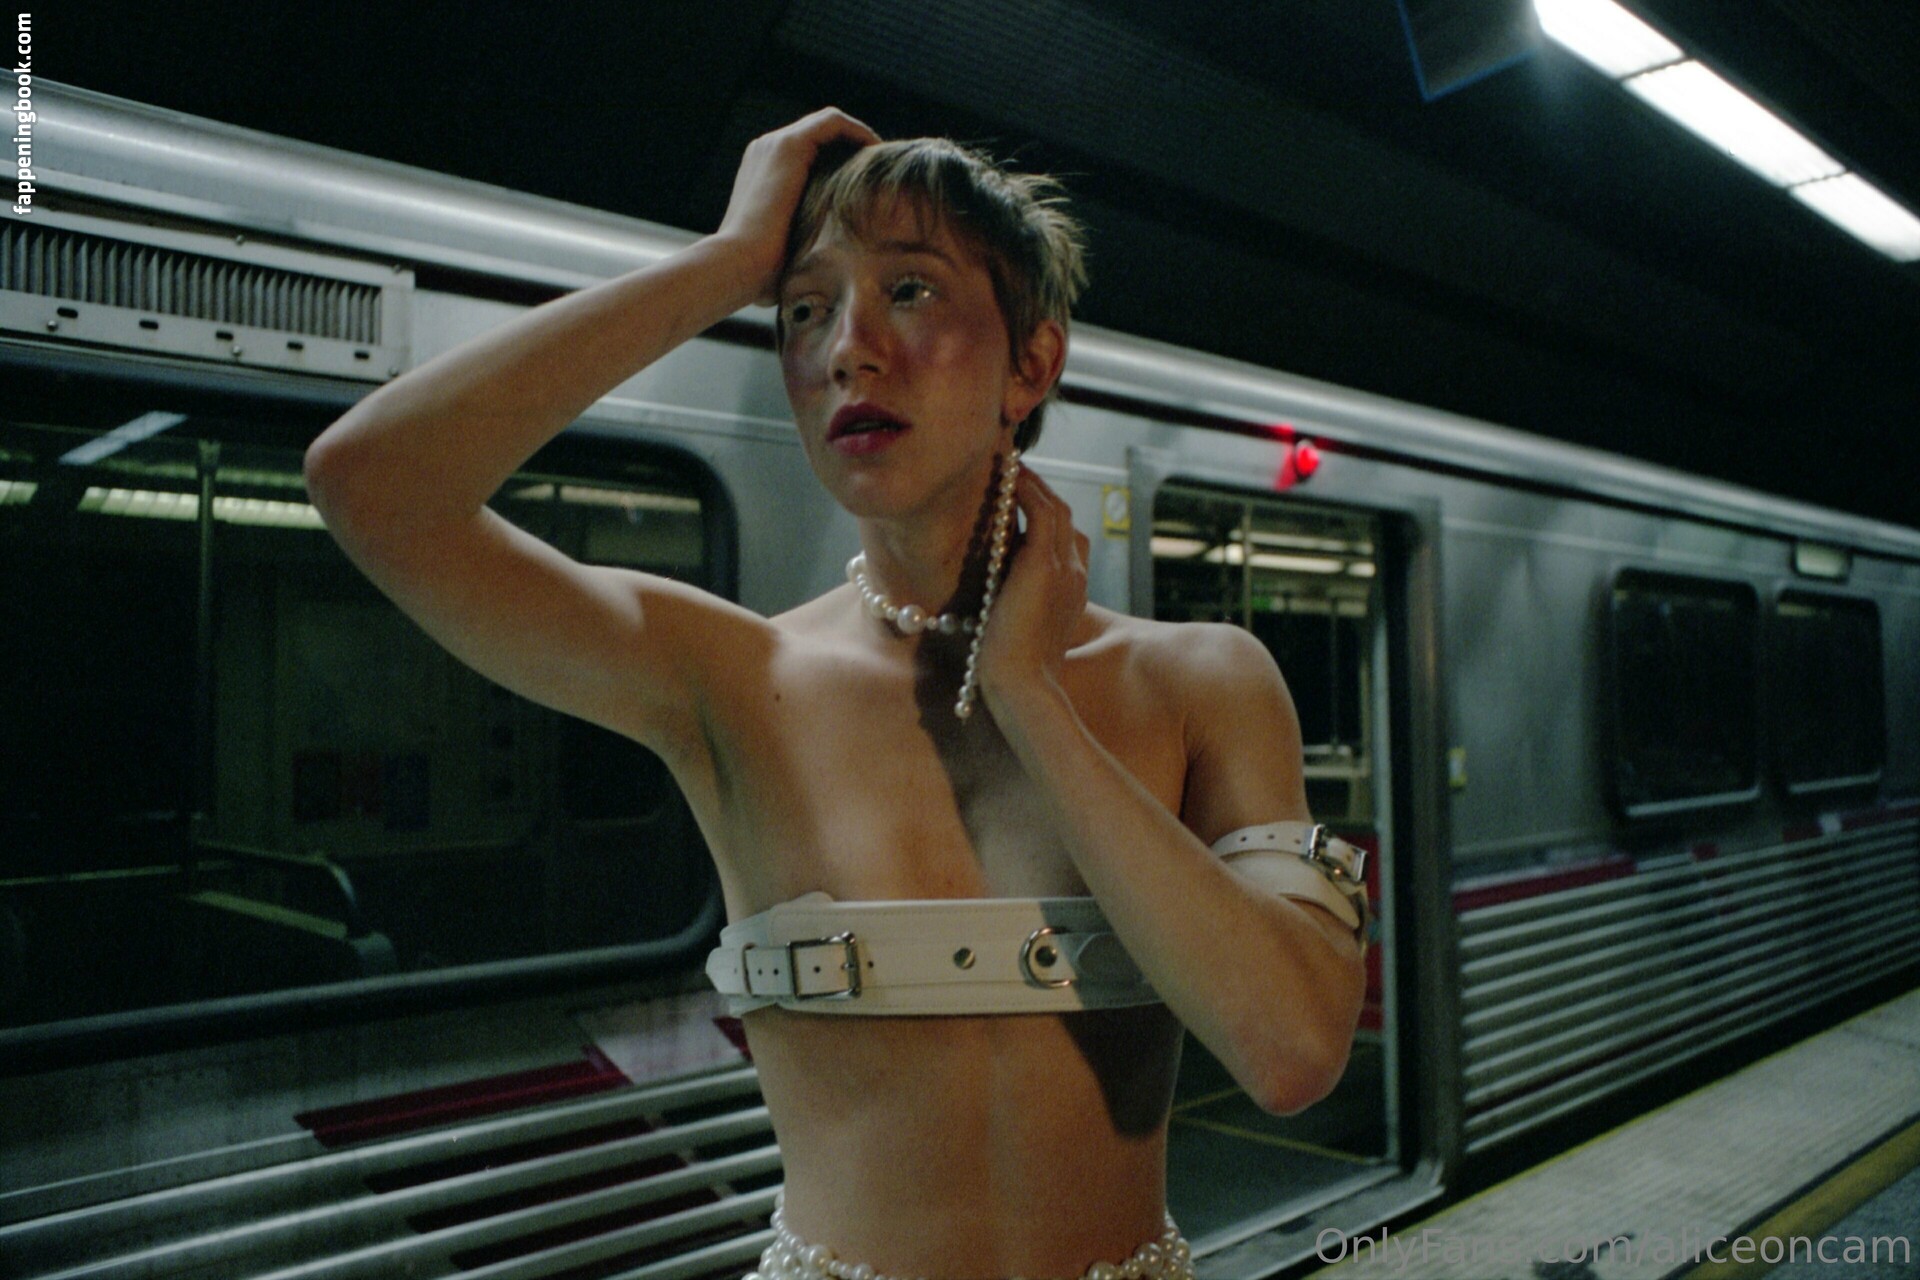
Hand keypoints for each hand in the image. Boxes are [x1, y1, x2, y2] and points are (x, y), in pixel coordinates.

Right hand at [714, 108, 881, 306]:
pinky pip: (832, 123)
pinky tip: (877, 153)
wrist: (738, 265)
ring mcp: (774, 144)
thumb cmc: (760, 273)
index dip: (841, 162)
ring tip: (883, 161)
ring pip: (828, 125)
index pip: (808, 154)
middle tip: (882, 170)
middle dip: (853, 148)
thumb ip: (804, 245)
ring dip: (859, 138)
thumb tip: (829, 275)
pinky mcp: (789, 145)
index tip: (869, 184)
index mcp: (763, 173)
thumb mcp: (786, 252)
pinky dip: (858, 132)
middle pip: (820, 136)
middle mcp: (765, 151)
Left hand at [976, 466, 1090, 703]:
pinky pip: (1040, 512)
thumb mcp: (1017, 631)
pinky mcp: (1043, 564)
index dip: (1045, 514)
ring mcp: (1064, 568)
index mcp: (1073, 591)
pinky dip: (1025, 491)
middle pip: (1064, 517)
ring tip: (1007, 466)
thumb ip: (1014, 605)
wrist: (1021, 687)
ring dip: (1031, 483)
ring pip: (1054, 509)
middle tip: (1012, 470)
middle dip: (1039, 491)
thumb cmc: (1011, 670)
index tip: (1019, 499)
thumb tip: (990, 592)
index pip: (1067, 539)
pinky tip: (1005, 480)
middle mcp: (1075, 575)